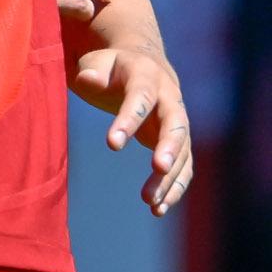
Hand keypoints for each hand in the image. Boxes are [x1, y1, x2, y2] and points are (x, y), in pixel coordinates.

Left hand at [68, 43, 193, 216]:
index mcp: (147, 75)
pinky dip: (173, 187)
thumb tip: (89, 80)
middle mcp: (170, 98)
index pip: (140, 96)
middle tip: (158, 169)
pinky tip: (158, 209)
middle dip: (169, 147)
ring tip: (152, 203)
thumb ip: (92, 71)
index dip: (129, 119)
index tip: (112, 144)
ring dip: (170, 177)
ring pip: (182, 151)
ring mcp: (177, 121)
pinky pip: (182, 166)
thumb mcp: (96, 62)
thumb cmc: (111, 66)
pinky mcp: (177, 141)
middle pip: (176, 124)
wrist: (142, 64)